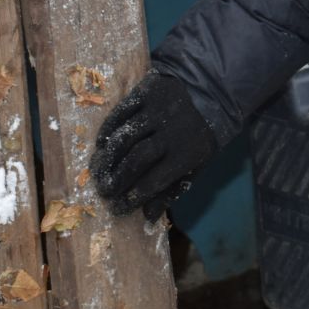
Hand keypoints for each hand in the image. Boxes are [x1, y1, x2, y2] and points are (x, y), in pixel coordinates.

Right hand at [92, 68, 219, 219]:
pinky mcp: (145, 92)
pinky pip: (120, 113)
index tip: (116, 207)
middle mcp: (170, 133)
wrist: (211, 91)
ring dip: (107, 158)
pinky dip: (107, 131)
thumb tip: (148, 217)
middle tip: (103, 191)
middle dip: (117, 179)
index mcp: (186, 154)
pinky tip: (100, 146)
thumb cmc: (200, 136)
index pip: (154, 181)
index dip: (132, 197)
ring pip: (124, 137)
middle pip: (136, 160)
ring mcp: (156, 111)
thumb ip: (172, 190)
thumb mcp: (196, 166)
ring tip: (97, 173)